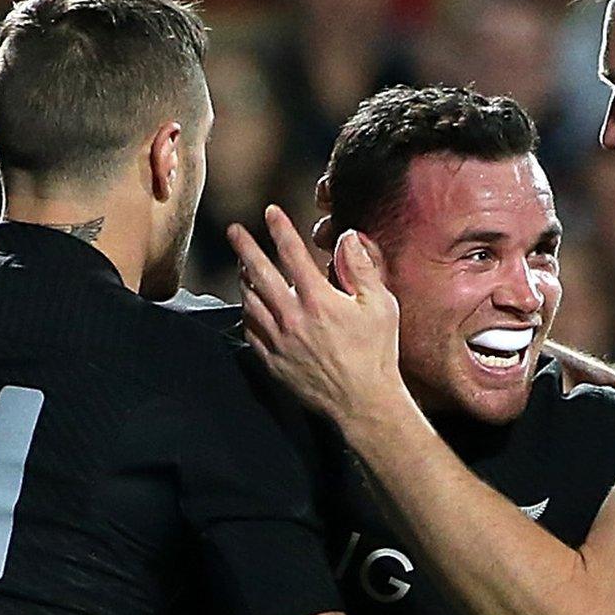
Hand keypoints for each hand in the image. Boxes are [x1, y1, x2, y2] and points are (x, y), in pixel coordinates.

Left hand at [228, 205, 409, 426]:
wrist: (363, 402)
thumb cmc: (377, 353)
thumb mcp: (381, 306)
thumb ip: (361, 268)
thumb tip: (347, 238)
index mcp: (319, 300)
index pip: (292, 253)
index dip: (280, 228)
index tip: (270, 211)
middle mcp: (292, 317)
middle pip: (259, 273)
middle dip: (244, 247)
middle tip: (234, 231)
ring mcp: (278, 341)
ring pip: (249, 301)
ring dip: (244, 279)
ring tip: (243, 267)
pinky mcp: (272, 361)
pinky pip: (249, 330)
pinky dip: (247, 313)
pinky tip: (251, 306)